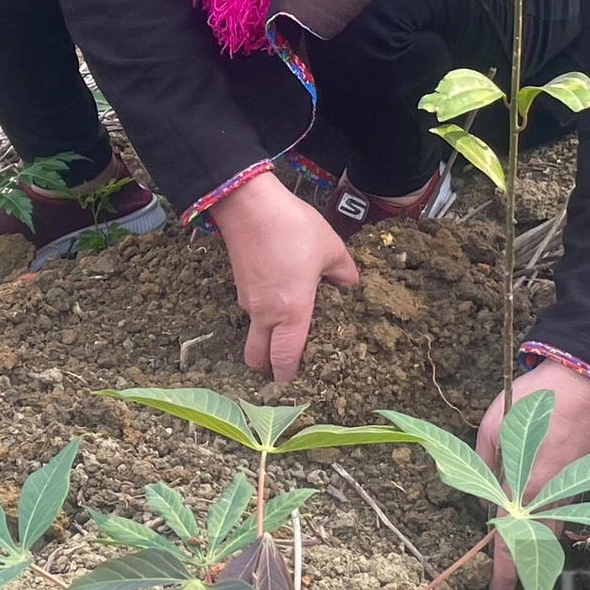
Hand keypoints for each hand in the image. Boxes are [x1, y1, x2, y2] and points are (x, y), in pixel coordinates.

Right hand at [211, 172, 358, 380]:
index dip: (288, 375)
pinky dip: (261, 315)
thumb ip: (344, 273)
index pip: (286, 358)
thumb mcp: (331, 248)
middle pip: (257, 357)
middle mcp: (266, 314)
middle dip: (268, 367)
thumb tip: (350, 284)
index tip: (295, 383)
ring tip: (286, 329)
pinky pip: (250, 311)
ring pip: (253, 333)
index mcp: (292, 312)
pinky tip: (278, 298)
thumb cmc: (293, 229)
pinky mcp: (239, 285)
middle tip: (283, 367)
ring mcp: (247, 300)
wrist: (249, 205)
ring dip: (265, 338)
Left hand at [475, 362, 589, 589]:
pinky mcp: (580, 483)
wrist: (580, 384)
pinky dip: (549, 531)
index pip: (508, 542)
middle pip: (536, 550)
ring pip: (552, 537)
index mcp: (525, 487)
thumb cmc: (530, 401)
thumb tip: (486, 502)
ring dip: (536, 554)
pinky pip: (563, 518)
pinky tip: (536, 530)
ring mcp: (570, 493)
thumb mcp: (490, 429)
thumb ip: (483, 468)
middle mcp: (551, 498)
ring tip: (519, 567)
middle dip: (521, 574)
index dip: (502, 574)